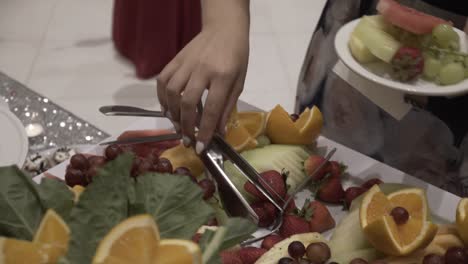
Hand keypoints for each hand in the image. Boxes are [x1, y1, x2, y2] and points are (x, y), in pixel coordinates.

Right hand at [157, 10, 248, 153]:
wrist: (224, 28)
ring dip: (172, 113)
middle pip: (187, 102)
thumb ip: (227, 106)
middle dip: (186, 126)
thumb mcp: (239, 82)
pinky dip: (162, 97)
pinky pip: (163, 81)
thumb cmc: (236, 57)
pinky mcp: (176, 59)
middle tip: (188, 140)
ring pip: (171, 92)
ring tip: (177, 125)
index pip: (211, 109)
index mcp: (223, 76)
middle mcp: (202, 69)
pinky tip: (167, 108)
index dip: (205, 131)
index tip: (201, 148)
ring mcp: (186, 63)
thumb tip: (219, 131)